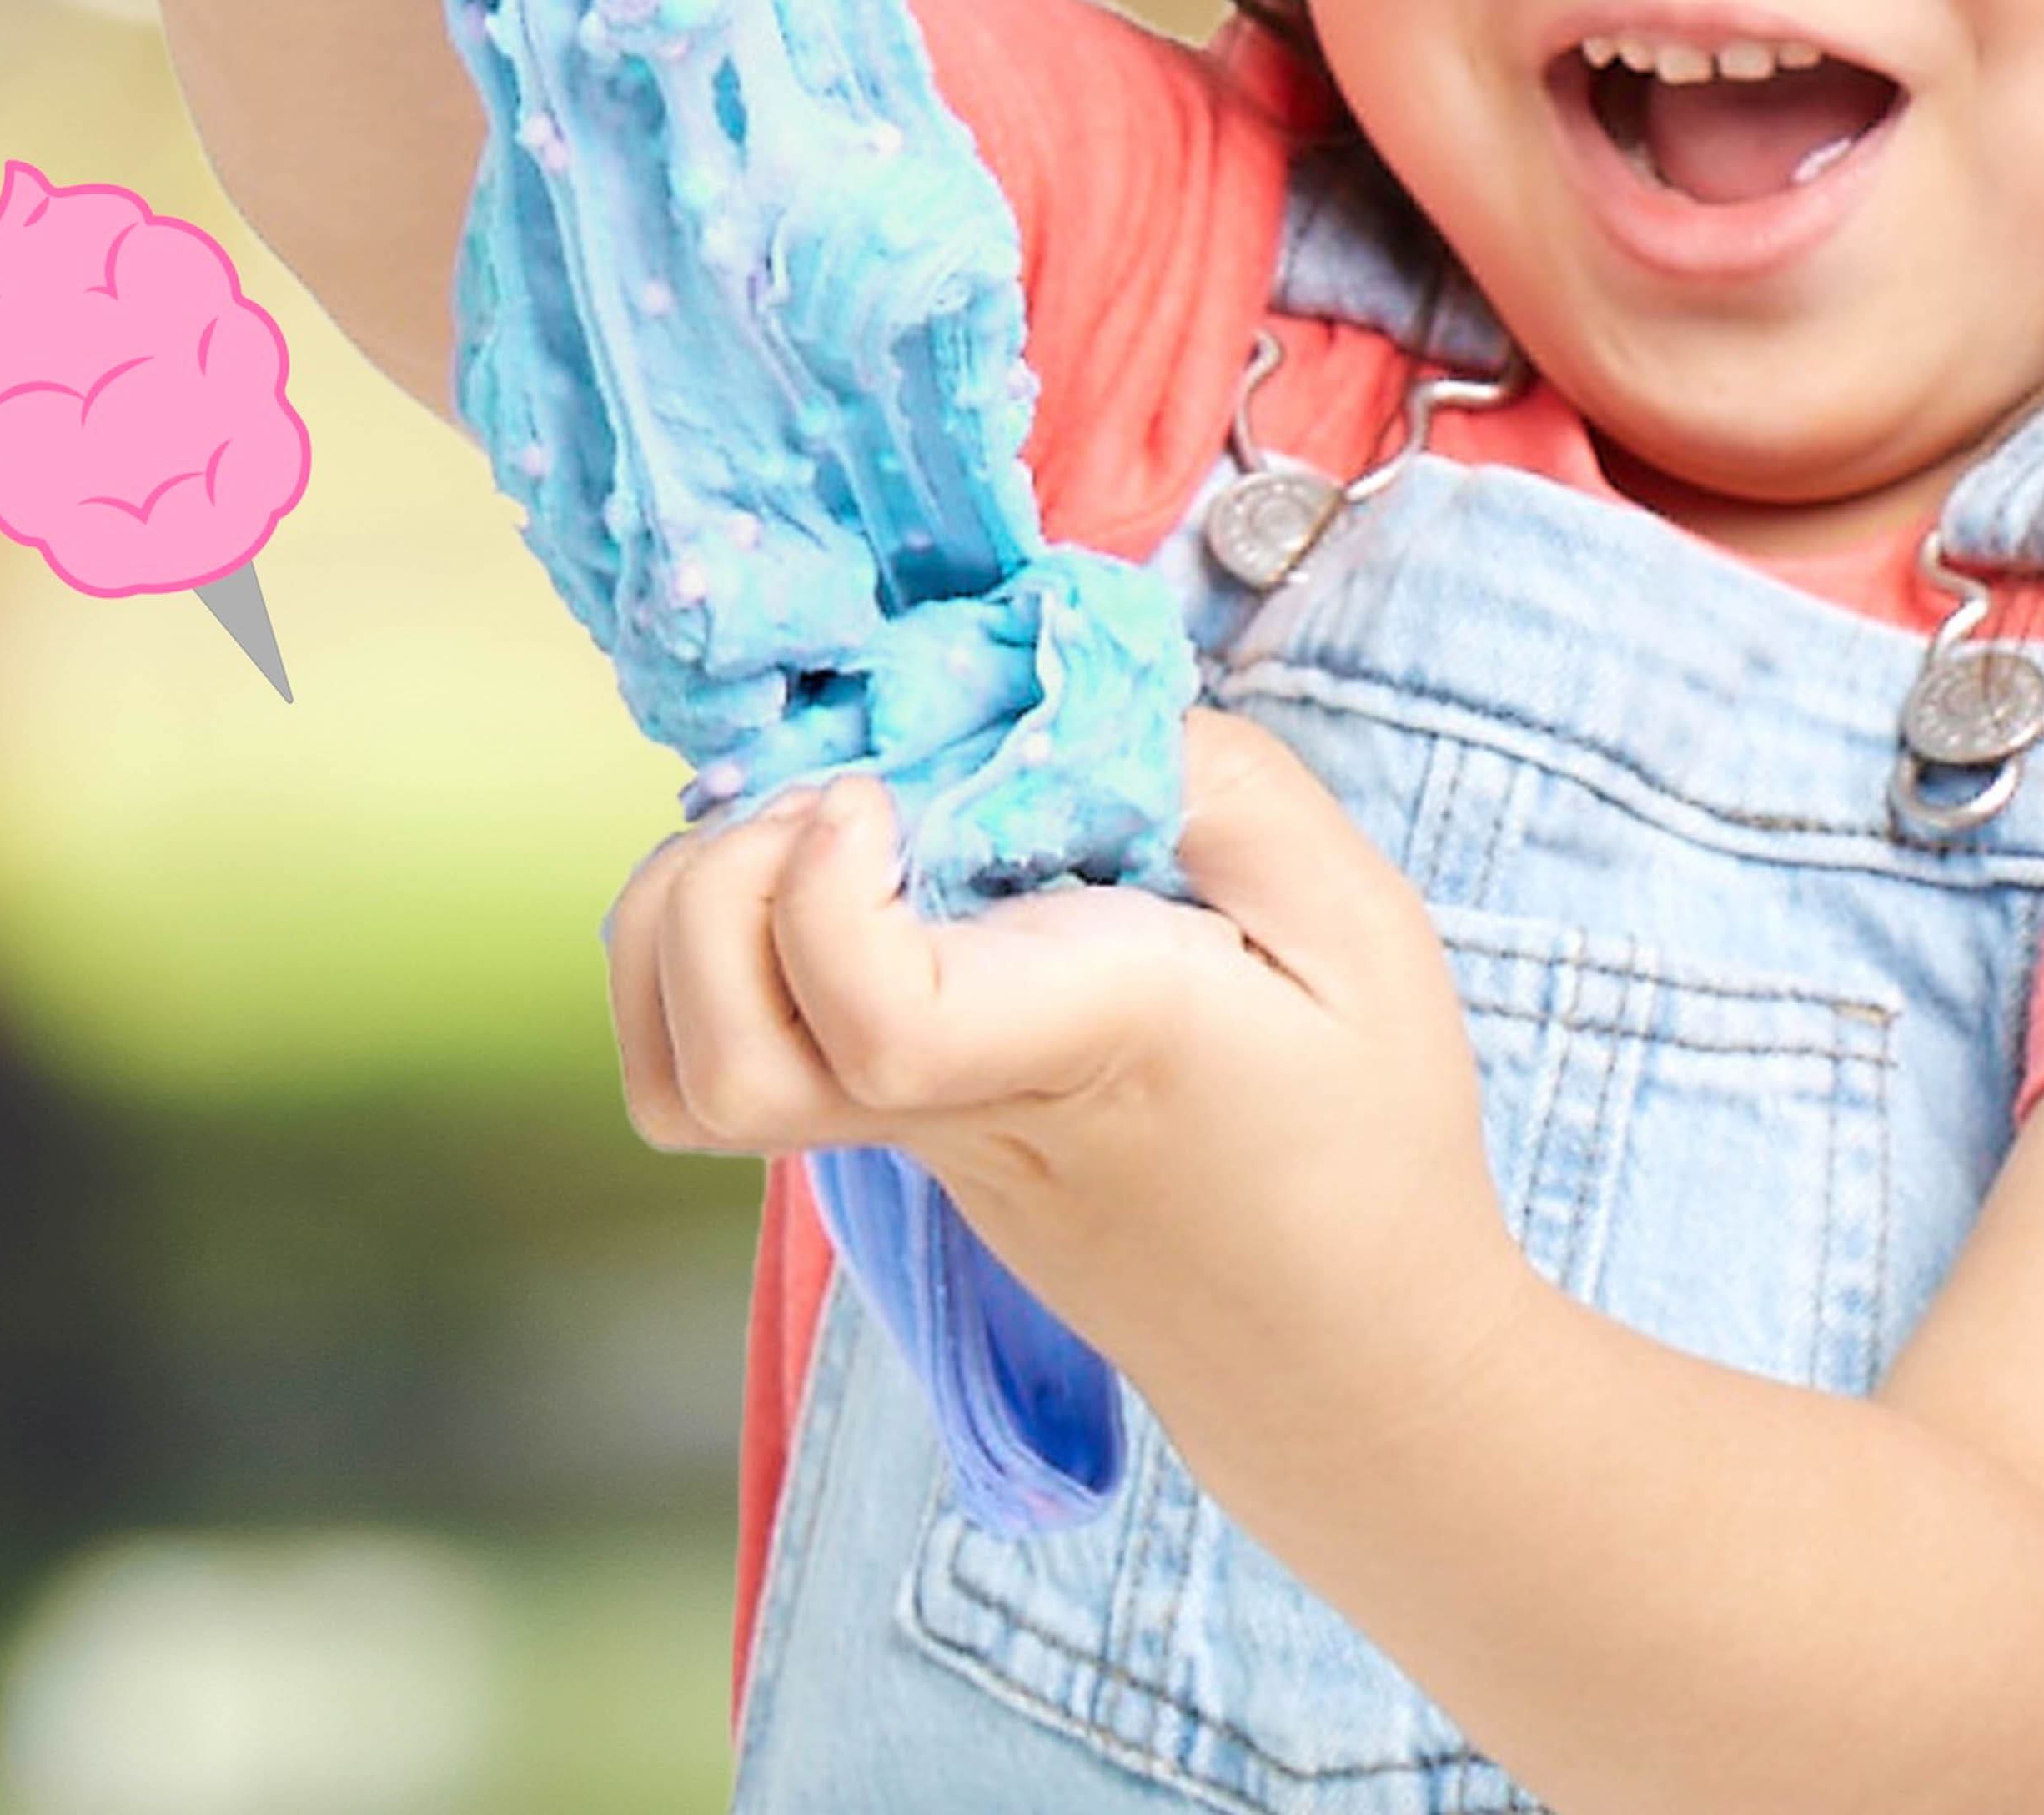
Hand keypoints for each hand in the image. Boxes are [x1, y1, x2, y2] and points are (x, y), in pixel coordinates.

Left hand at [604, 705, 1533, 1465]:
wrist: (1338, 1344)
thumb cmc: (1360, 1123)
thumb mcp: (1357, 923)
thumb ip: (1226, 787)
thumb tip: (1075, 699)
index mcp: (1081, 1043)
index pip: (877, 1022)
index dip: (824, 895)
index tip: (880, 794)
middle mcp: (955, 1108)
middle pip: (720, 1071)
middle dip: (712, 896)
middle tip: (827, 799)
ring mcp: (901, 1144)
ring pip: (685, 1086)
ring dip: (683, 927)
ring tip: (793, 830)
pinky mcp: (882, 1144)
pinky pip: (714, 1079)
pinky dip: (695, 969)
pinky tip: (797, 885)